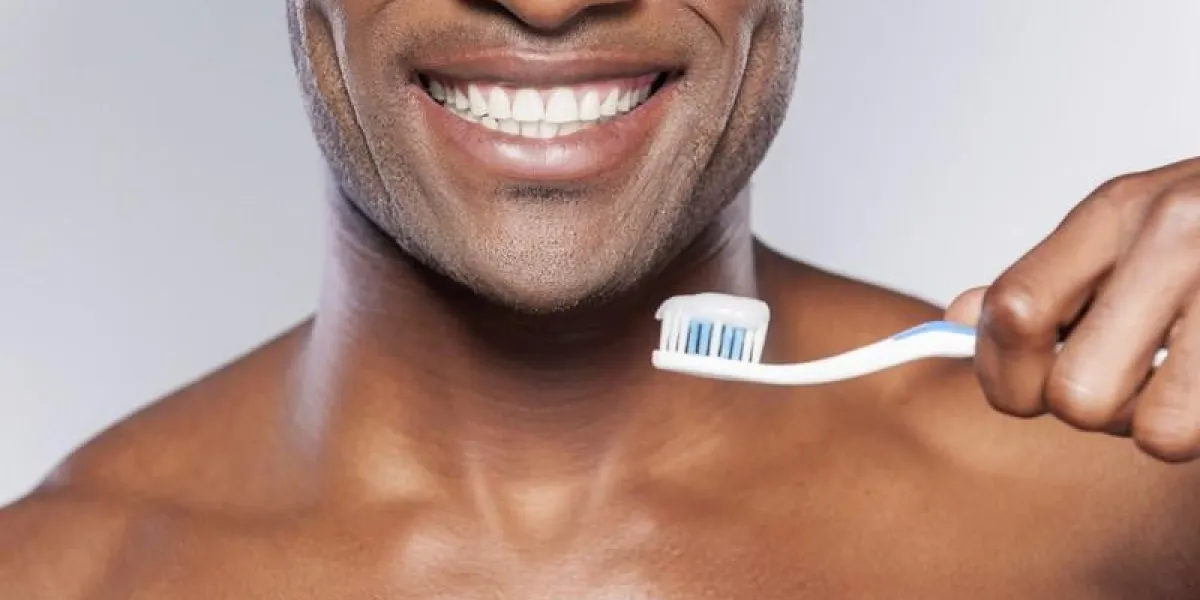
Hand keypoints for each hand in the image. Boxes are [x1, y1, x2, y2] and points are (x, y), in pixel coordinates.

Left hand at [946, 157, 1199, 462]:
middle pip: (1074, 396)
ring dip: (1166, 424)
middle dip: (1094, 409)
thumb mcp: (1133, 228)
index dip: (1002, 374)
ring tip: (1190, 378)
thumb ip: (1051, 280)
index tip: (1024, 383)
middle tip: (1131, 378)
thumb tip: (959, 317)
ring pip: (1152, 433)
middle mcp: (1176, 236)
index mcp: (1117, 210)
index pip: (1011, 314)